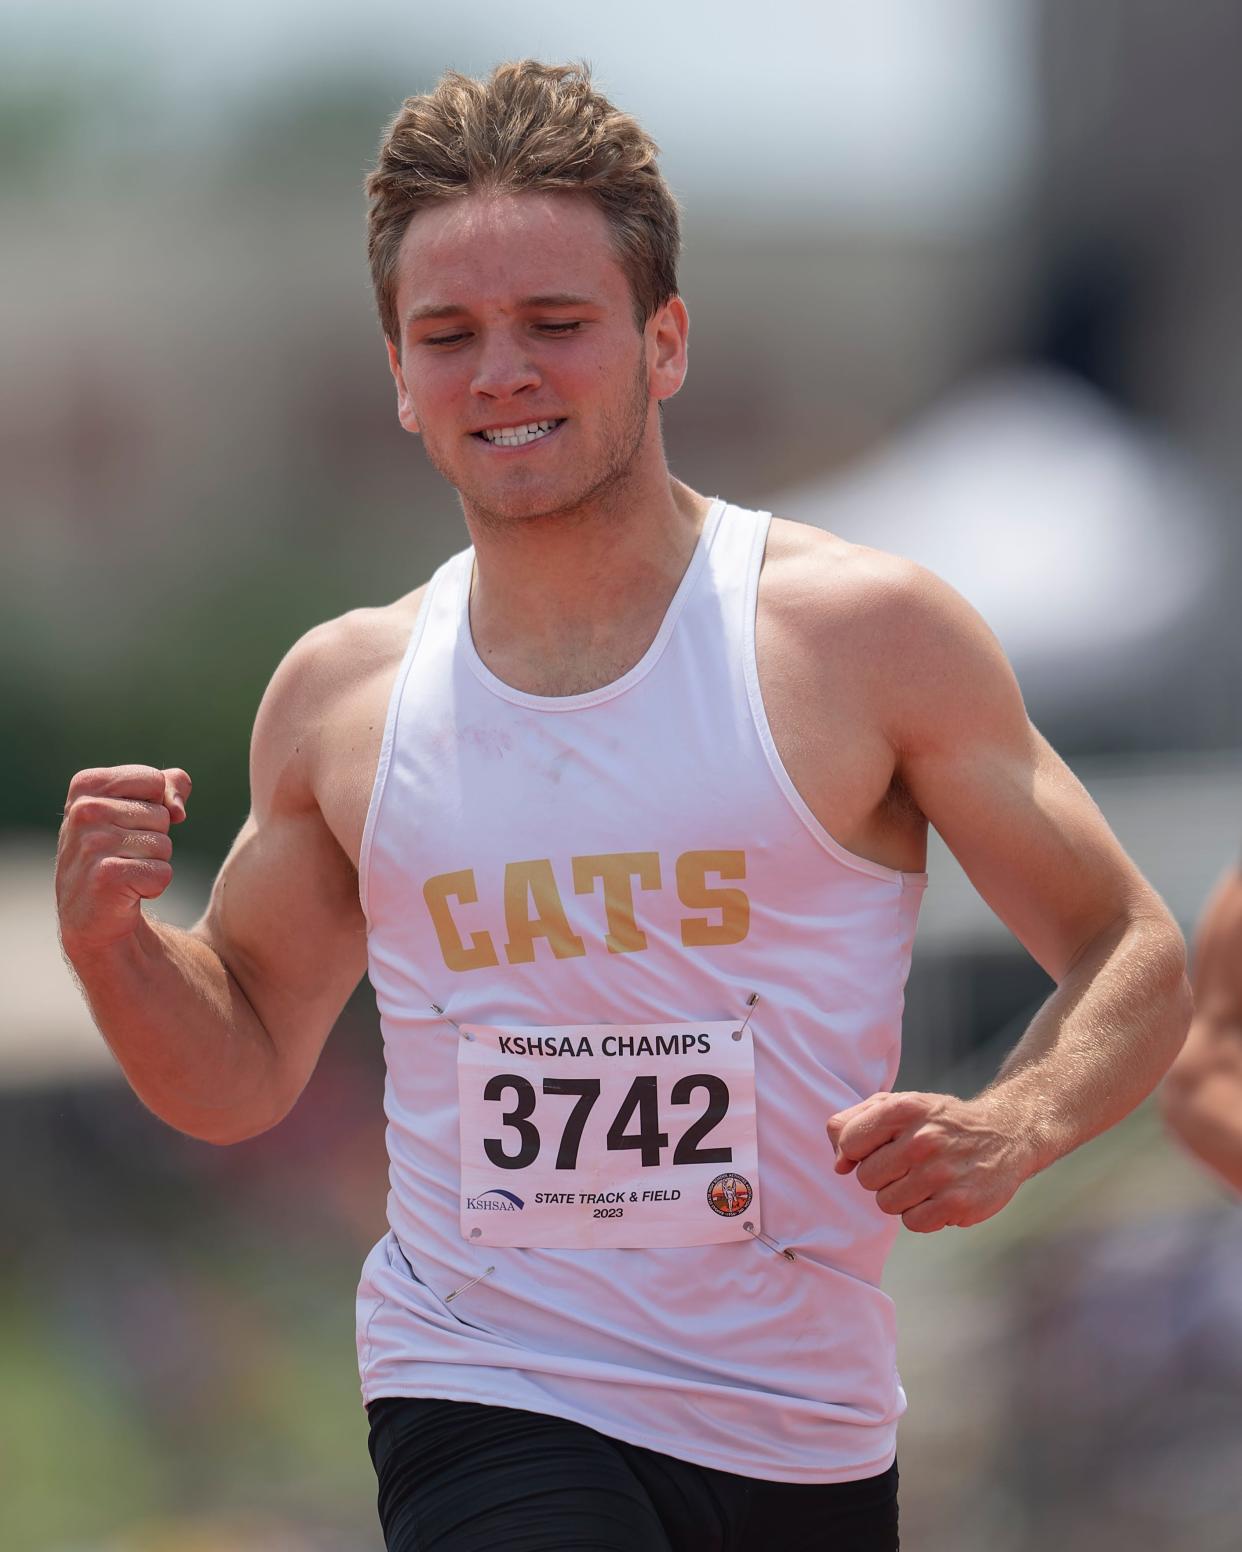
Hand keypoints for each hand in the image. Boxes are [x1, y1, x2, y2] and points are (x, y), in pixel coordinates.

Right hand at [56, 764, 191, 957]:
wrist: (91, 913)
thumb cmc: (116, 852)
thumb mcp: (136, 806)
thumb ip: (168, 785)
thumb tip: (178, 810)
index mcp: (86, 785)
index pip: (155, 780)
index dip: (154, 805)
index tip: (127, 824)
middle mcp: (84, 811)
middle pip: (162, 815)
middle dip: (154, 837)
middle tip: (123, 855)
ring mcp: (92, 844)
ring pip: (164, 845)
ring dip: (154, 862)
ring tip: (124, 871)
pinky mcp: (107, 876)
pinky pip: (163, 873)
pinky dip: (153, 886)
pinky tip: (127, 891)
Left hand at [825, 1090, 1033, 1232]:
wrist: (1005, 1135)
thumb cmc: (940, 1122)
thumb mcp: (900, 1104)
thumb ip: (856, 1122)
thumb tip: (838, 1164)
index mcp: (903, 1108)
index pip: (848, 1141)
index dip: (858, 1150)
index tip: (880, 1147)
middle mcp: (923, 1139)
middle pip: (866, 1177)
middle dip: (882, 1174)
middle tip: (909, 1163)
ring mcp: (941, 1173)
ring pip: (886, 1203)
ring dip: (901, 1196)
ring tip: (926, 1178)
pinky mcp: (958, 1203)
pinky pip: (913, 1223)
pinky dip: (922, 1214)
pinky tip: (940, 1194)